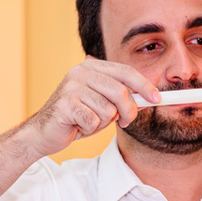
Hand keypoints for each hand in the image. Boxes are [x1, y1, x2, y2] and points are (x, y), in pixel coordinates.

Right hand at [20, 58, 159, 157]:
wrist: (44, 133)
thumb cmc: (76, 118)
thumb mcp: (103, 104)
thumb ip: (122, 97)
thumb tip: (150, 96)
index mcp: (91, 67)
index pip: (125, 71)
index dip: (144, 85)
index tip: (157, 98)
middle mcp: (80, 72)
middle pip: (121, 91)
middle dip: (128, 111)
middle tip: (124, 121)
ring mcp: (71, 87)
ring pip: (108, 110)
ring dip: (103, 123)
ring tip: (89, 122)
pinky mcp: (65, 105)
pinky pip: (94, 121)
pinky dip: (90, 129)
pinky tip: (78, 126)